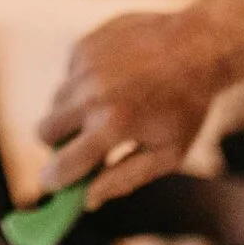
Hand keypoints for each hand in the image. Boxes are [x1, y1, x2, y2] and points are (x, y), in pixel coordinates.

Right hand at [35, 5, 227, 205]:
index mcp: (113, 126)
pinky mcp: (84, 45)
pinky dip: (81, 85)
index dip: (53, 180)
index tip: (51, 184)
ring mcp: (85, 66)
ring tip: (106, 110)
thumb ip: (124, 179)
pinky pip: (67, 75)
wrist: (199, 45)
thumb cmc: (187, 106)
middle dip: (57, 145)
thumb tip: (87, 200)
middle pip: (44, 132)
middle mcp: (92, 95)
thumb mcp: (168, 154)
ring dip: (70, 114)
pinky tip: (112, 81)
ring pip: (54, 103)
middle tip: (80, 146)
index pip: (63, 164)